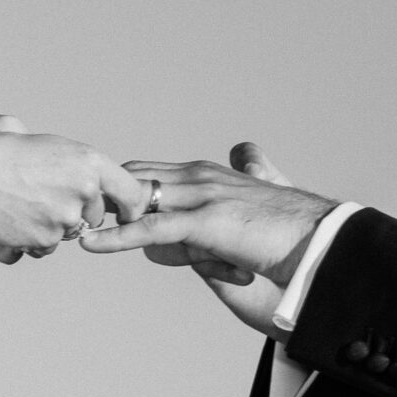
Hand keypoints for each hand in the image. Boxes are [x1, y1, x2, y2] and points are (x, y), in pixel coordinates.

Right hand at [0, 117, 145, 262]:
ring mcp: (65, 219)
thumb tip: (91, 184)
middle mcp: (84, 191)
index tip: (128, 213)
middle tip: (46, 195)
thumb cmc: (2, 152)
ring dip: (54, 224)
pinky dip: (34, 238)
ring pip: (70, 232)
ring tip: (23, 202)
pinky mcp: (45, 240)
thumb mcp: (49, 145)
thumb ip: (76, 166)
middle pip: (95, 215)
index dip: (132, 205)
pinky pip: (47, 246)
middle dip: (77, 210)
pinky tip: (14, 218)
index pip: (130, 191)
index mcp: (89, 162)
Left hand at [80, 140, 334, 286]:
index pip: (151, 172)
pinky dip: (117, 237)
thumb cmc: (294, 233)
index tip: (95, 204)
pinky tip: (91, 245)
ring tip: (75, 231)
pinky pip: (150, 228)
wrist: (321, 243)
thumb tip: (247, 151)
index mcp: (211, 175)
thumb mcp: (261, 203)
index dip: (123, 190)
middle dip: (108, 200)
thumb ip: (251, 175)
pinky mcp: (205, 223)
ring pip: (140, 202)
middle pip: (136, 181)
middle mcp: (202, 177)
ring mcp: (202, 197)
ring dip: (108, 220)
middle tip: (77, 217)